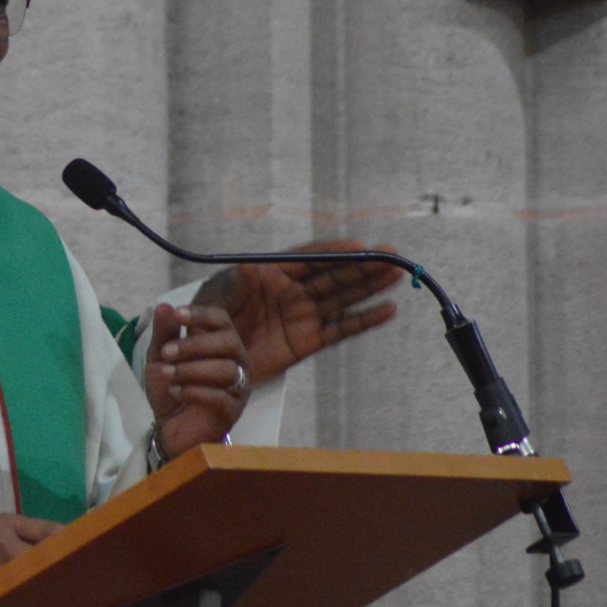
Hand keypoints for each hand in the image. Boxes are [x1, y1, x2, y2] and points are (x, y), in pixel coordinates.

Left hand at [142, 302, 247, 456]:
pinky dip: (194, 392)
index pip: (222, 320)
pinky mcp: (232, 412)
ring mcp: (238, 388)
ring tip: (166, 373)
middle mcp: (236, 361)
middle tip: (166, 352)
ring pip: (227, 370)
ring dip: (192, 369)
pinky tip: (175, 391)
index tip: (177, 314)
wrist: (170, 427)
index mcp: (221, 343)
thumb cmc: (172, 386)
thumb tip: (164, 306)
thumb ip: (164, 333)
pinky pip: (221, 398)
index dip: (201, 314)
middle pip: (229, 342)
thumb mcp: (160, 357)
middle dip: (194, 344)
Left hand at [192, 239, 401, 385]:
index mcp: (273, 273)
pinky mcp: (309, 341)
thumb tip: (248, 267)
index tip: (362, 246)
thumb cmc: (211, 321)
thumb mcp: (220, 300)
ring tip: (396, 275)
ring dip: (370, 287)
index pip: (310, 257)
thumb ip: (237, 285)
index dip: (336, 252)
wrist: (210, 360)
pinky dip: (364, 320)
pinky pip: (341, 329)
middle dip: (362, 266)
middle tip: (392, 256)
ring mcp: (303, 315)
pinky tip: (387, 310)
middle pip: (333, 275)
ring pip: (343, 298)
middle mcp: (293, 290)